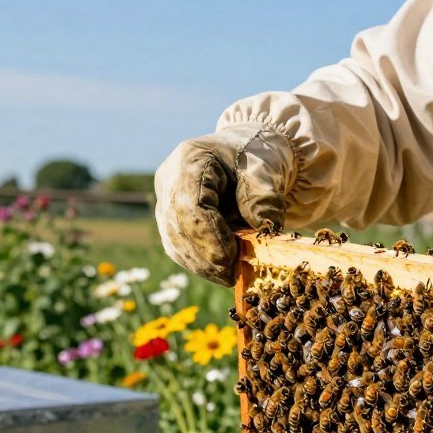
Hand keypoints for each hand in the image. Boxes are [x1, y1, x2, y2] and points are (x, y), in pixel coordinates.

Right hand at [154, 123, 295, 285]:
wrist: (249, 155)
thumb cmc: (257, 157)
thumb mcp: (266, 168)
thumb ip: (263, 195)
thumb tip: (264, 226)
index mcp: (190, 159)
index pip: (189, 204)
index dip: (207, 235)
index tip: (230, 257)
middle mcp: (170, 181)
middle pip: (178, 227)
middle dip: (206, 257)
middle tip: (232, 275)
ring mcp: (166, 201)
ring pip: (174, 242)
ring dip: (202, 265)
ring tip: (230, 277)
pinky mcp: (171, 221)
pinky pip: (179, 248)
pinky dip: (201, 264)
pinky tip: (222, 273)